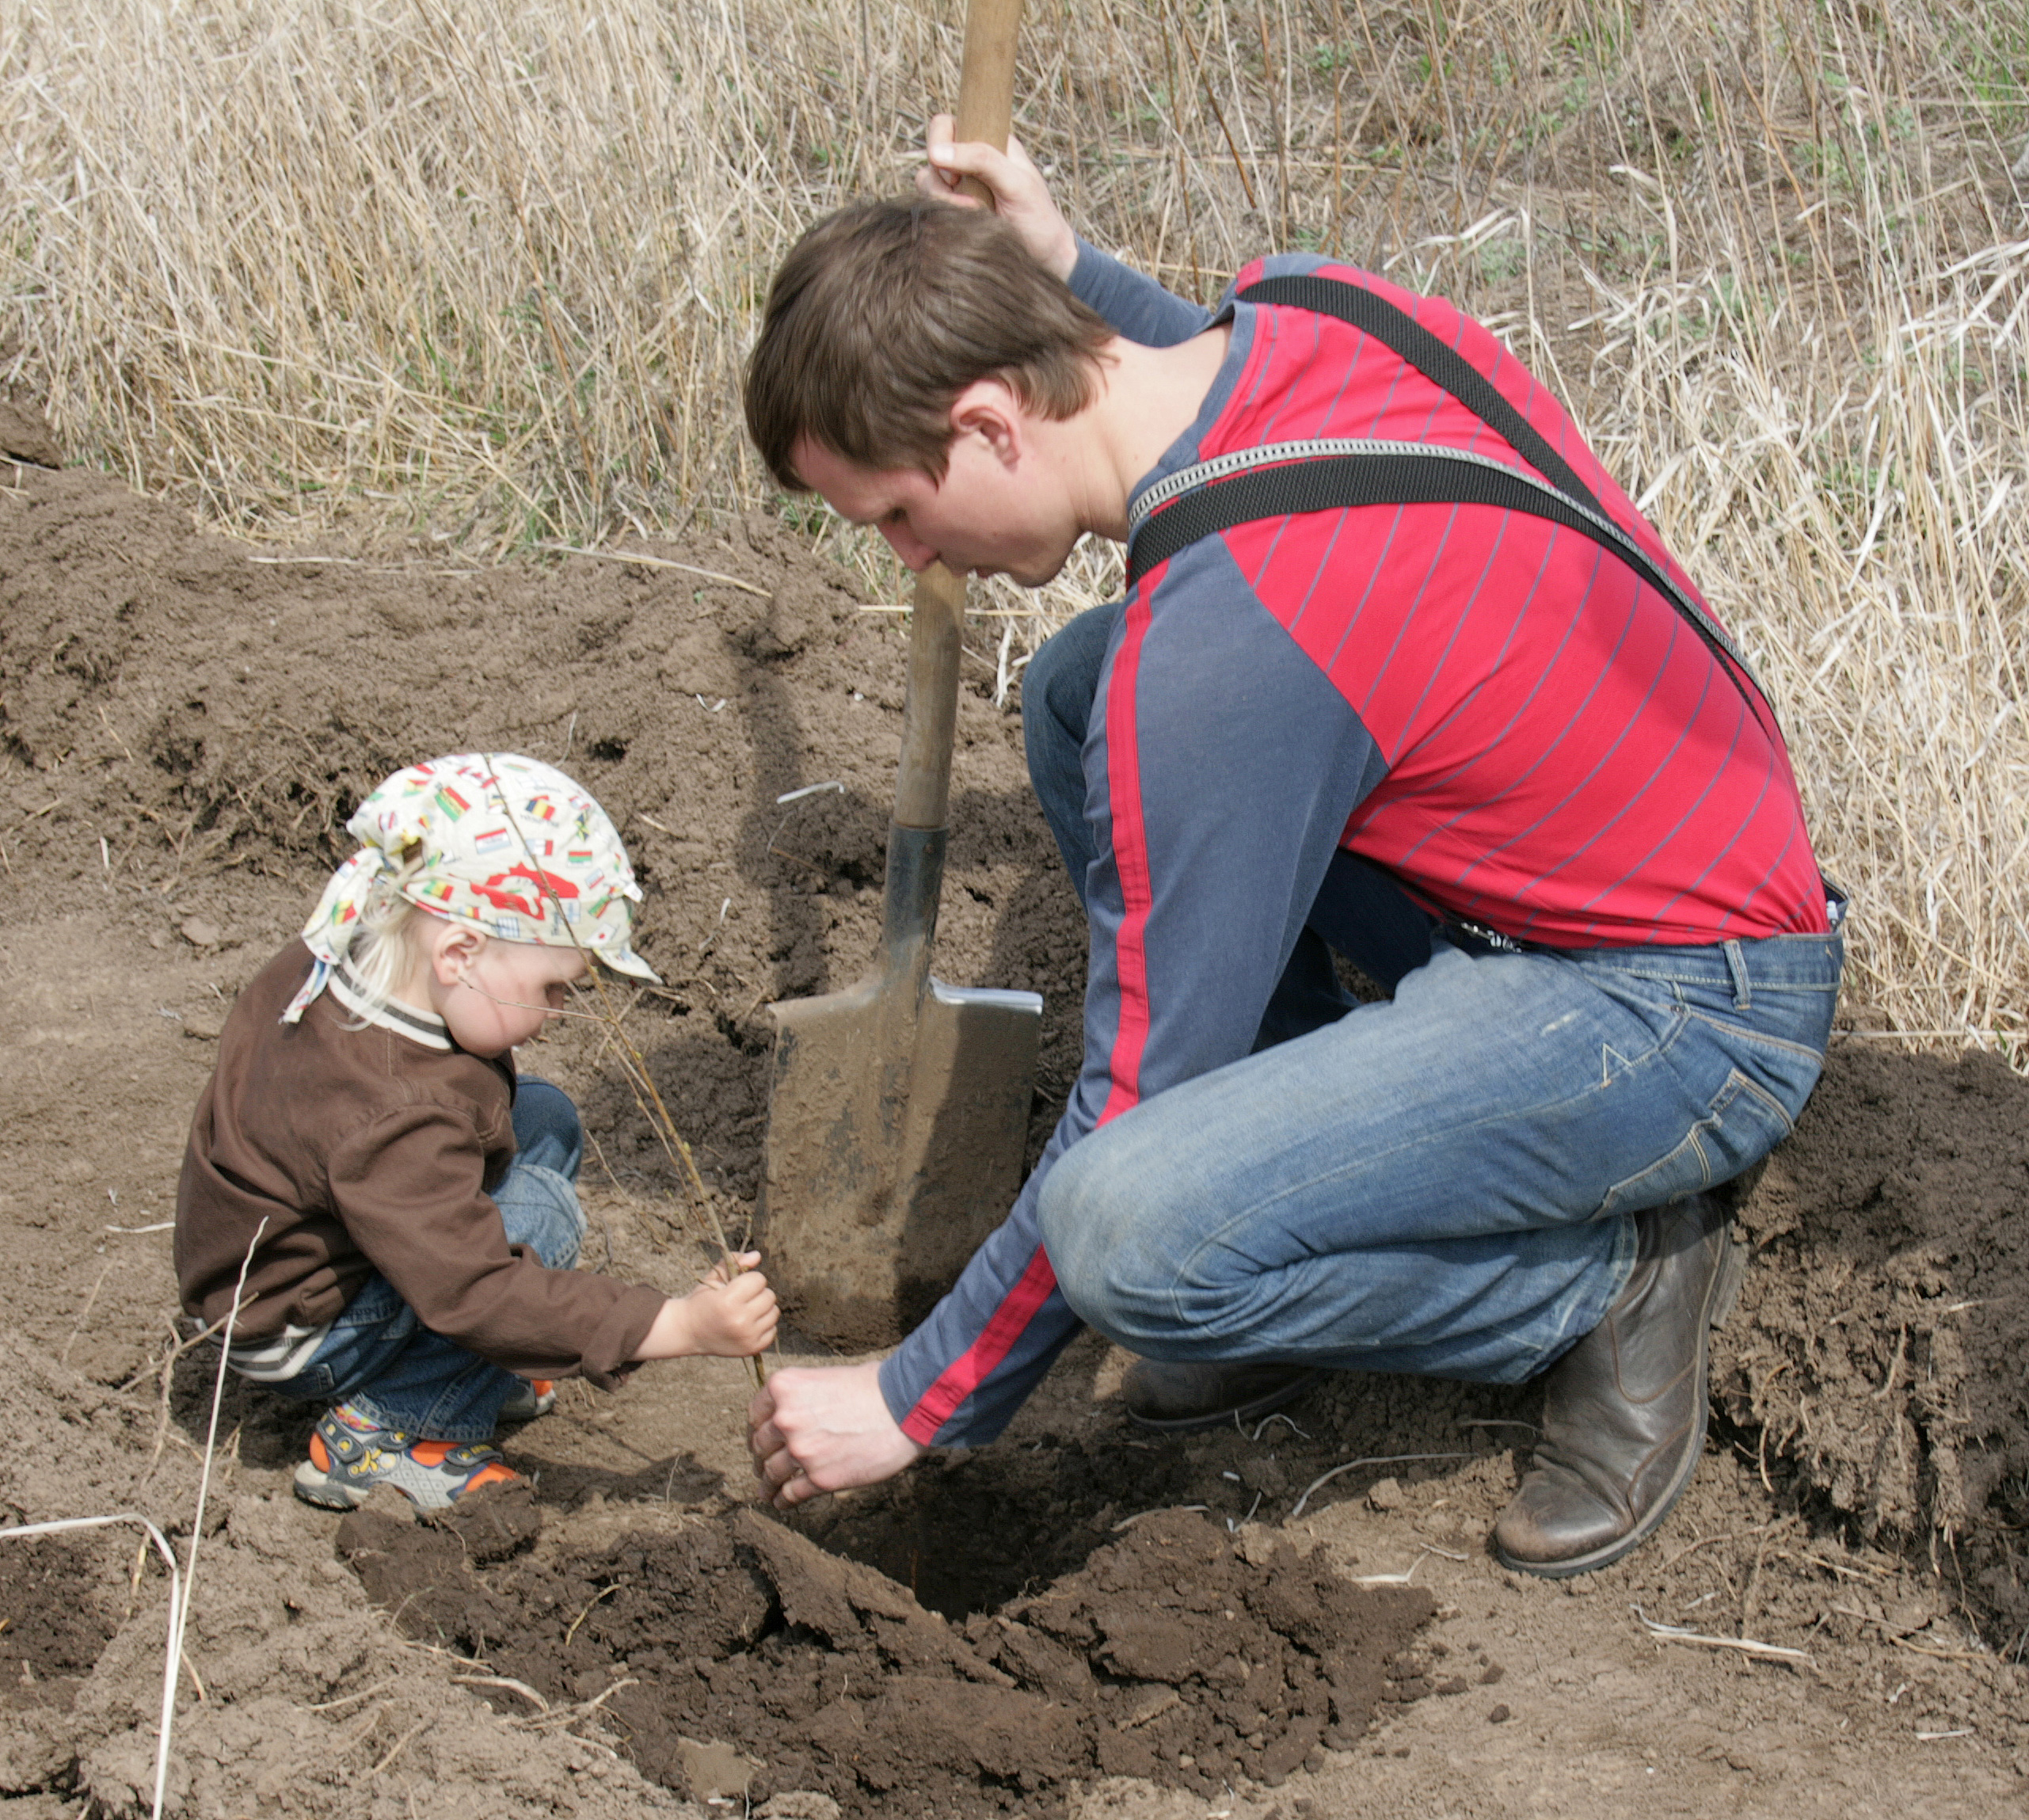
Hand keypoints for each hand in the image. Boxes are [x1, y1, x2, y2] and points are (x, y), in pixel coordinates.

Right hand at [635, 1252, 777, 1360]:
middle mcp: (740, 1321)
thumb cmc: (702, 1301)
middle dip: (757, 1294)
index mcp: (728, 1301)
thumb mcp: (713, 1278)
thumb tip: (757, 1255)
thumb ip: (735, 1262)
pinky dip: (764, 1326)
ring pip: (774, 1312)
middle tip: (741, 1299)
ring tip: (745, 1311)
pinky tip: (748, 1325)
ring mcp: (747, 1337)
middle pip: (769, 1296)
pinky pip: (773, 1330)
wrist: (688, 1331)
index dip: (749, 1280)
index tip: (737, 1286)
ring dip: (763, 1309)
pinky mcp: (752, 1349)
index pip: (759, 1280)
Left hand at [747, 1360, 925, 1509]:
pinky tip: (782, 1502)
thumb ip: (803, 1397)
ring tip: (767, 1490)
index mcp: (784, 1387)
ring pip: (771, 1472)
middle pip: (760, 1445)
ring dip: (767, 1483)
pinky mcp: (820, 1478)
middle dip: (762, 1456)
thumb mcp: (827, 1377)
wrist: (904, 1407)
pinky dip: (783, 1501)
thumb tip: (797, 1412)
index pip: (756, 1414)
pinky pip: (790, 1494)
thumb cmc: (875, 1386)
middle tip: (764, 1465)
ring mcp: (801, 1450)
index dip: (758, 1429)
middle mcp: (785, 1418)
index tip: (763, 1439)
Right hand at [917, 112, 1077, 282]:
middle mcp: (970, 161)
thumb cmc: (1037, 218)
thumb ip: (981, 160)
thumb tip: (935, 152)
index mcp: (989, 142)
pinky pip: (930, 207)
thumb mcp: (1015, 183)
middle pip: (932, 155)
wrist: (1044, 259)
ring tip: (974, 215)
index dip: (942, 144)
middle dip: (941, 180)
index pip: (946, 125)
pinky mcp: (953, 211)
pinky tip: (967, 225)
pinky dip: (943, 216)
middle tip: (966, 199)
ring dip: (944, 202)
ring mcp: (959, 187)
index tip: (957, 174)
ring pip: (926, 182)